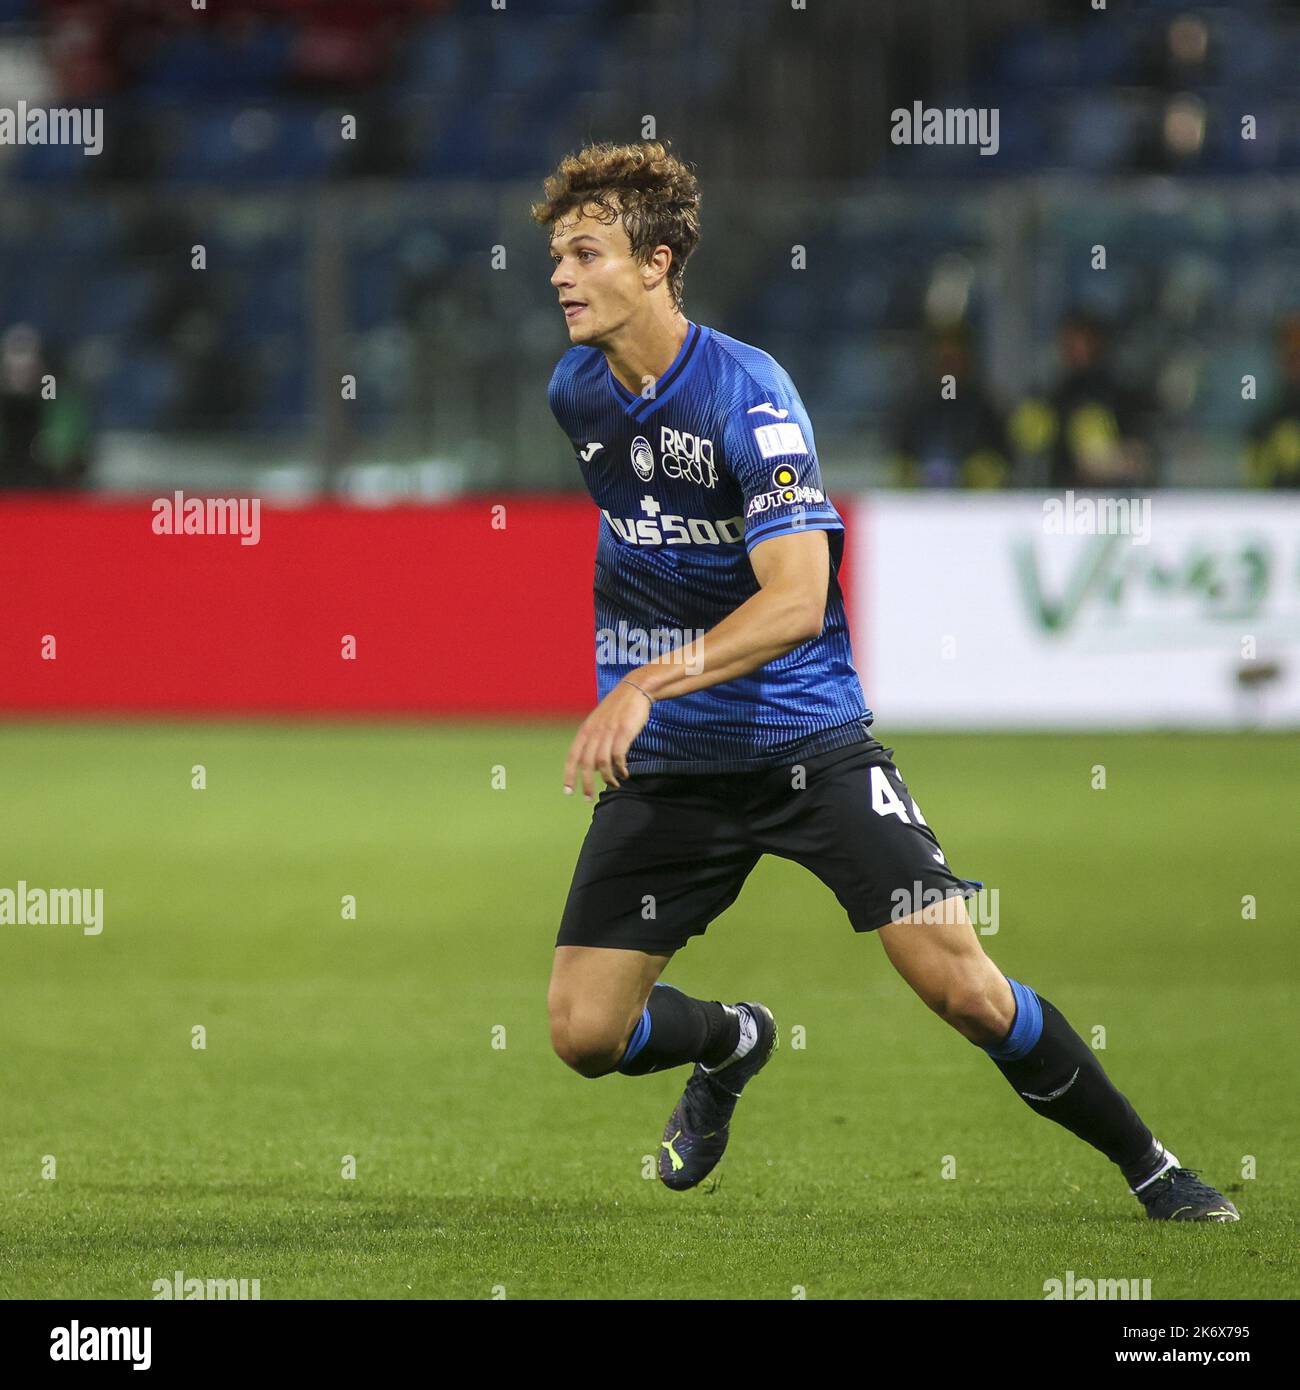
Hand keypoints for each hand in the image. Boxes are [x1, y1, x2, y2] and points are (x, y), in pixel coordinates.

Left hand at [563, 679, 652, 800]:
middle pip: (586, 763)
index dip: (569, 775)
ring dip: (607, 778)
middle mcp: (594, 732)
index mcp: (586, 730)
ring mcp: (609, 732)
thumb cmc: (618, 708)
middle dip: (586, 783)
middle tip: (589, 798)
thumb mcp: (599, 722)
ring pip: (602, 762)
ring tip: (614, 784)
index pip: (572, 756)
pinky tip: (625, 774)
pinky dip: (620, 769)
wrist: (635, 689)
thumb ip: (594, 742)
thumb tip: (594, 767)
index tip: (568, 791)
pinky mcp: (624, 732)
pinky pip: (618, 756)